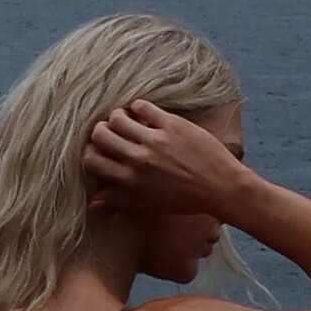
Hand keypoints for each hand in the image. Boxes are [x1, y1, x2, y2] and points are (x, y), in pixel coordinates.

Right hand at [82, 99, 244, 217]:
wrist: (221, 188)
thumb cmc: (185, 200)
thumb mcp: (150, 204)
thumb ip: (120, 199)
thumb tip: (92, 201)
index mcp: (131, 181)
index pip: (92, 160)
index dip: (90, 152)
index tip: (99, 149)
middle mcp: (139, 160)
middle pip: (100, 135)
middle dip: (100, 131)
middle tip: (111, 131)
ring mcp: (155, 141)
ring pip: (117, 117)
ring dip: (118, 116)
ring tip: (126, 119)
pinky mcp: (172, 125)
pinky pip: (143, 107)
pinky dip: (138, 107)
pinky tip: (143, 112)